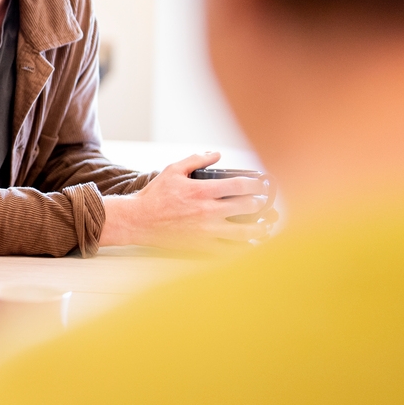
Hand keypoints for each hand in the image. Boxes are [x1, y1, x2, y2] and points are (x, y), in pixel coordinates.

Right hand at [99, 151, 276, 251]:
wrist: (138, 221)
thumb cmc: (155, 196)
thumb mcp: (173, 170)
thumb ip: (196, 160)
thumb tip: (216, 153)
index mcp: (202, 191)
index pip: (239, 185)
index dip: (256, 184)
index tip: (262, 185)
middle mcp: (207, 211)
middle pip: (247, 208)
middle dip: (261, 204)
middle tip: (264, 203)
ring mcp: (206, 231)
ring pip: (244, 233)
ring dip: (260, 229)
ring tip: (265, 227)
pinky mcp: (201, 246)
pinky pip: (229, 251)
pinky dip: (243, 249)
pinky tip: (249, 245)